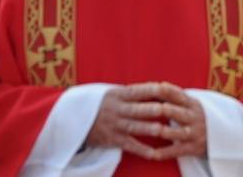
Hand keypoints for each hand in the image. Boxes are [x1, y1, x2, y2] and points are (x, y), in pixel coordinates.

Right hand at [86, 82, 206, 159]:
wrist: (74, 120)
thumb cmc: (105, 104)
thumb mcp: (115, 93)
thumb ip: (136, 92)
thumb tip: (163, 88)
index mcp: (119, 95)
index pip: (138, 90)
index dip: (153, 89)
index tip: (168, 89)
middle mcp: (116, 109)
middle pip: (136, 109)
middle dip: (151, 109)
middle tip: (166, 109)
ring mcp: (115, 125)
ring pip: (133, 127)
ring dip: (147, 129)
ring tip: (162, 130)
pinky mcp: (113, 140)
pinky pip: (129, 145)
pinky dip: (142, 150)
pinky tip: (154, 154)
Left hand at [148, 82, 207, 160]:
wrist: (221, 135)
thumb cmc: (195, 116)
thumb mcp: (190, 105)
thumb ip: (173, 97)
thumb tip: (151, 85)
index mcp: (192, 104)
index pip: (180, 95)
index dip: (170, 91)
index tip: (158, 86)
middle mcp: (194, 117)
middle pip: (180, 113)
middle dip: (169, 110)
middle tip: (158, 108)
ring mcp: (194, 133)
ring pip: (180, 133)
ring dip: (168, 132)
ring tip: (157, 131)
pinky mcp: (193, 148)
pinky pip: (178, 151)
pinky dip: (165, 153)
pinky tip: (153, 155)